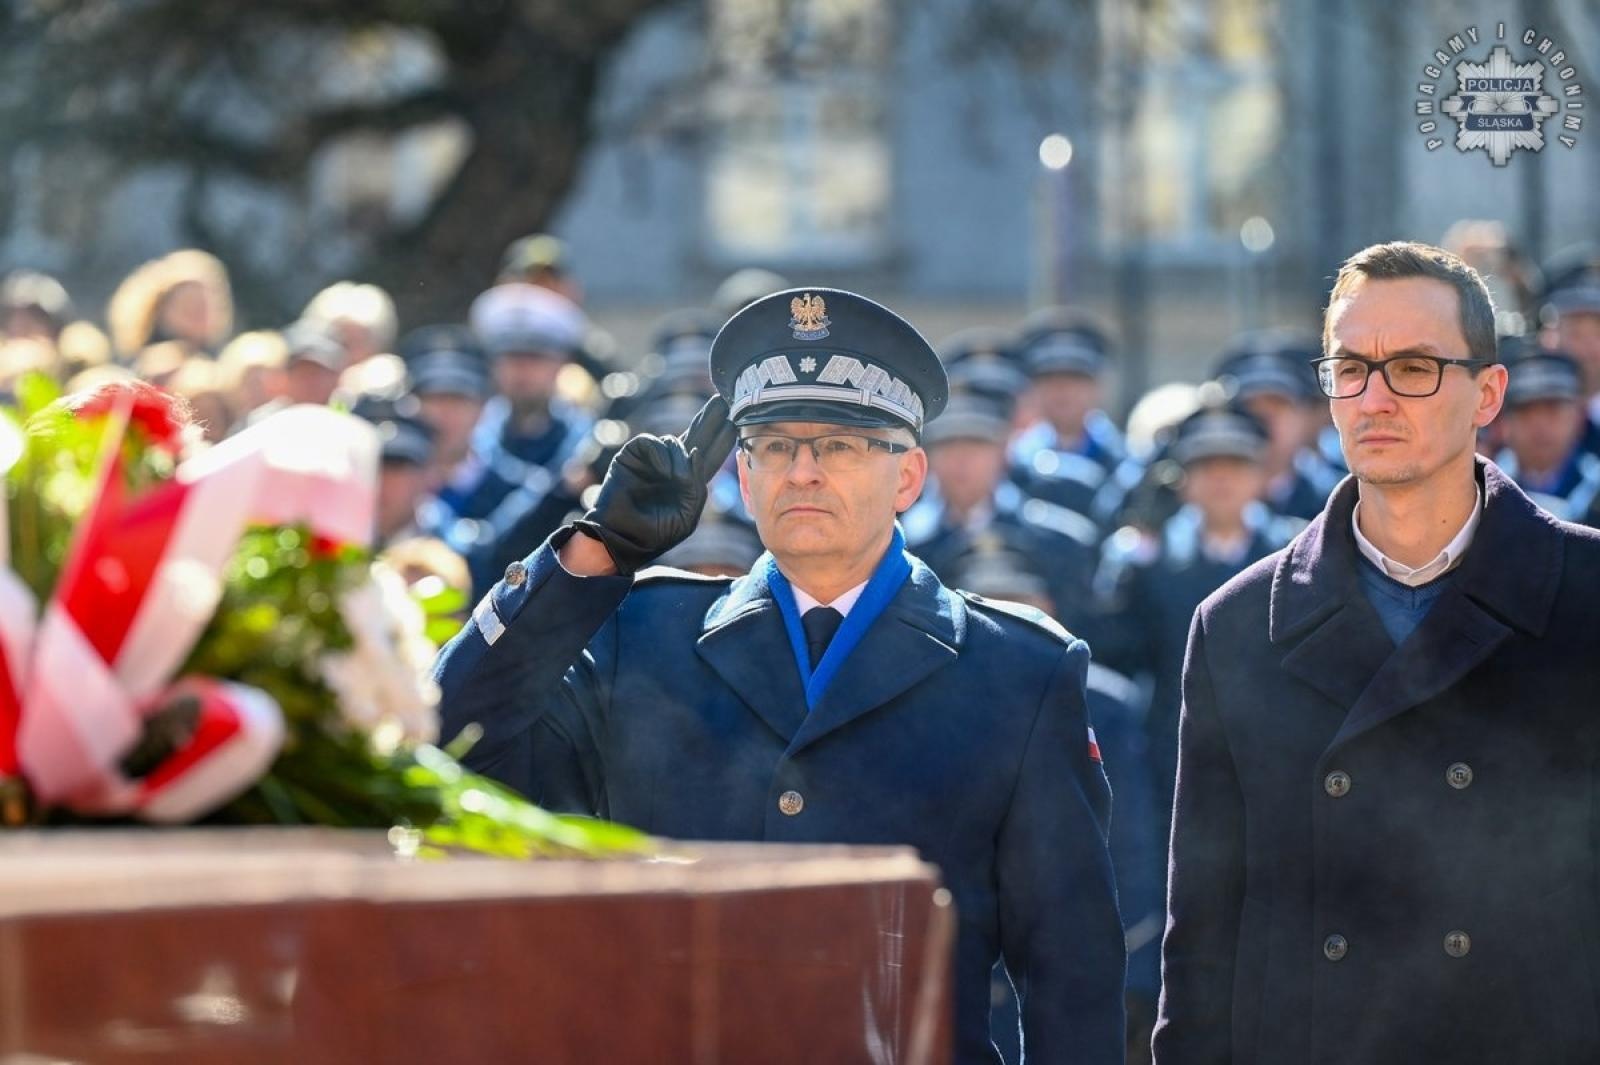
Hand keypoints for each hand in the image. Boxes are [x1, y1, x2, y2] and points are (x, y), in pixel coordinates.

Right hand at [570, 395, 736, 573]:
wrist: (622, 538)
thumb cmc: (654, 534)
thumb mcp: (686, 515)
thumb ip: (697, 487)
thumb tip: (696, 453)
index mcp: (686, 482)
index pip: (708, 455)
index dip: (722, 440)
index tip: (735, 423)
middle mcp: (671, 466)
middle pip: (695, 436)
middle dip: (709, 419)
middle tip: (723, 400)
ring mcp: (651, 459)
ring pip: (674, 441)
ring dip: (680, 459)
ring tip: (677, 480)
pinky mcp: (633, 455)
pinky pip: (653, 443)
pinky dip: (662, 456)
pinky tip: (665, 472)